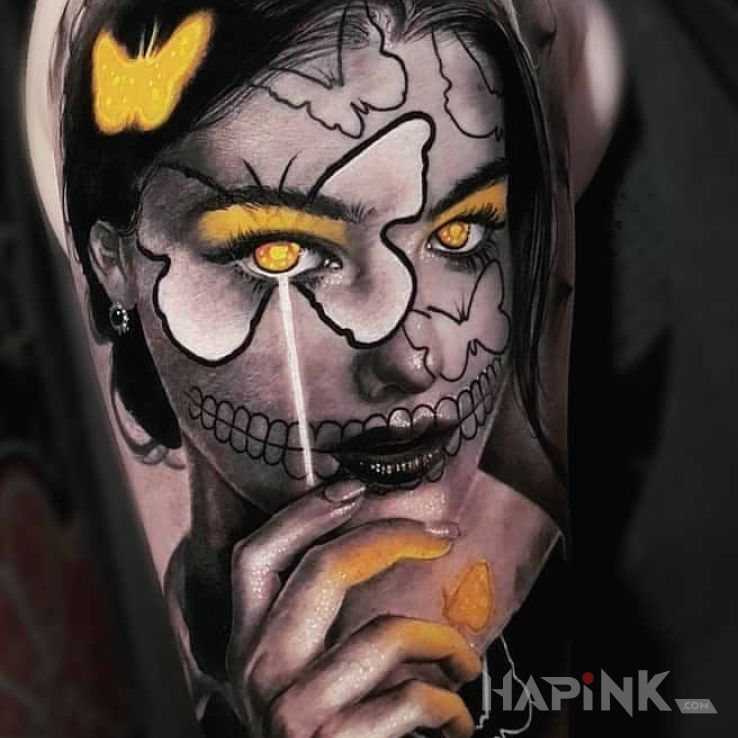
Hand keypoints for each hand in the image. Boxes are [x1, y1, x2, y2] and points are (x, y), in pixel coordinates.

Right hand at [225, 481, 480, 737]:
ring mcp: (291, 714)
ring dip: (446, 645)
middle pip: (321, 571)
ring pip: (385, 635)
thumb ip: (319, 631)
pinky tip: (460, 723)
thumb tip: (374, 556)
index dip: (303, 514)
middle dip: (392, 537)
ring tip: (468, 666)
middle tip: (444, 533)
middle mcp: (256, 674)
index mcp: (246, 649)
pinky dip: (452, 709)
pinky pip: (413, 701)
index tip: (354, 489)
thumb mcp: (302, 682)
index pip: (255, 559)